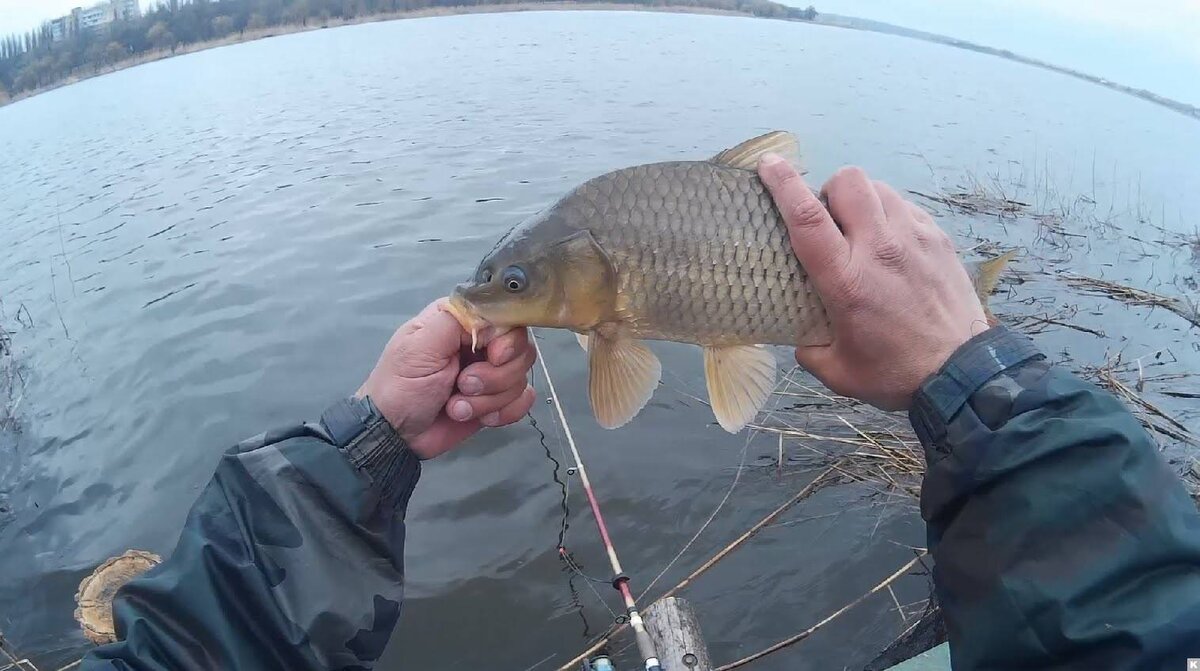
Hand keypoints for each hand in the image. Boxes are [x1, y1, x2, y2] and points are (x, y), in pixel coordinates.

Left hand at [356, 299, 536, 458]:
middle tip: (463, 385)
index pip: (506, 317)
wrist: (396, 434)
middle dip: (495, 375)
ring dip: (489, 399)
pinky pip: (523, 400)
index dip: (506, 340)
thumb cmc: (401, 385)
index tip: (493, 357)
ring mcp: (490, 371)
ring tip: (457, 407)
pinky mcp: (496, 398)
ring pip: (521, 377)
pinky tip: (481, 418)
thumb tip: (494, 316)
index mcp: (461, 320)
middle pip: (520, 348)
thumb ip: (457, 320)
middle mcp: (480, 342)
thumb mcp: (421, 346)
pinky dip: (504, 412)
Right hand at [757, 156, 986, 409]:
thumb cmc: (894, 374)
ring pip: (879, 187)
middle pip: (848, 182)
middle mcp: (880, 248)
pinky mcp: (938, 239)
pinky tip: (889, 241)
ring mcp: (914, 238)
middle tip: (826, 218)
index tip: (768, 164)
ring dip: (860, 199)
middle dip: (828, 189)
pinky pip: (905, 205)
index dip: (783, 184)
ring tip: (859, 227)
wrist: (963, 374)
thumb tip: (800, 335)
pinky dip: (889, 213)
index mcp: (846, 279)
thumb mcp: (837, 372)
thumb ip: (810, 348)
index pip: (807, 217)